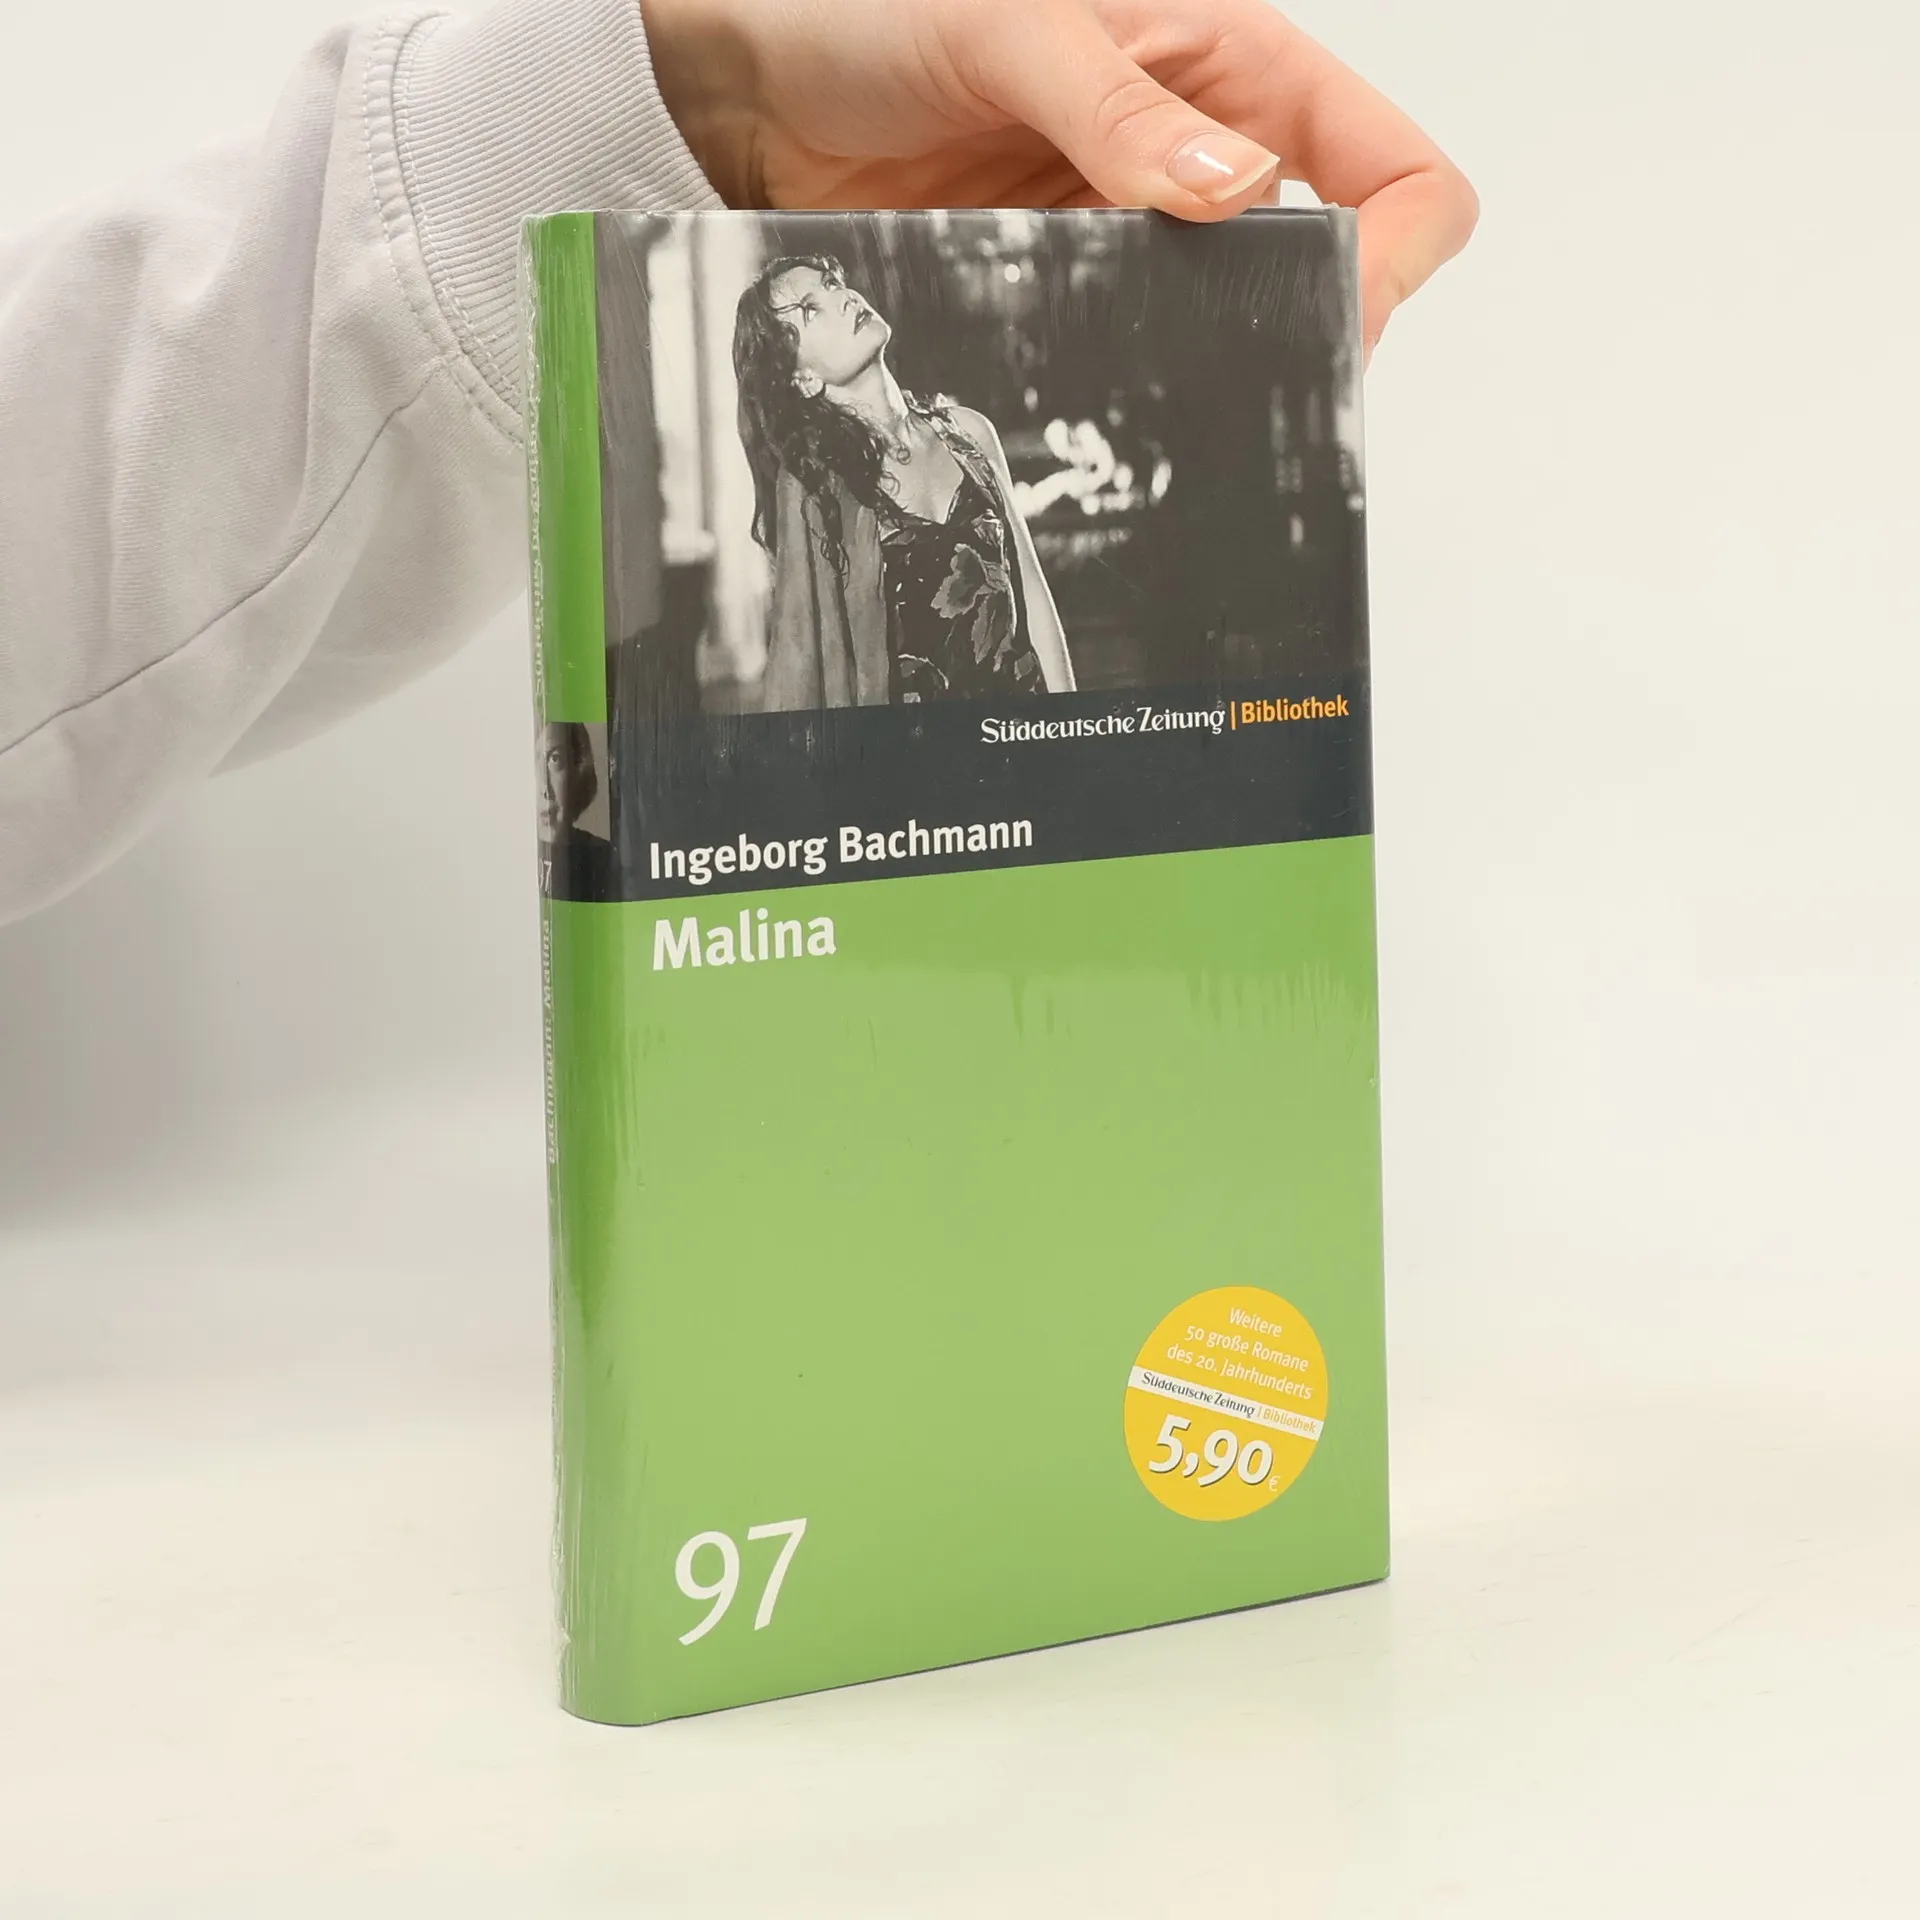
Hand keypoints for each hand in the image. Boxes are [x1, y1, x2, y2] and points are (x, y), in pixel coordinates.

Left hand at [642, 0, 1475, 354]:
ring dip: (1209, 368)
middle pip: (1324, 268)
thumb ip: (1118, 110)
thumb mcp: (1007, 32)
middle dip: (1310, 329)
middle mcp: (1197, 159)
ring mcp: (1131, 239)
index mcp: (1228, 67)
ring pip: (1226, 330)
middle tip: (1250, 381)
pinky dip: (1125, 386)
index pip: (1388, 164)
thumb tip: (1237, 188)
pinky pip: (1127, 359)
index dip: (1397, 246)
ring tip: (1163, 396)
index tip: (1345, 318)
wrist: (756, 91)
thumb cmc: (872, 15)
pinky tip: (1093, 402)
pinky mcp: (1064, 298)